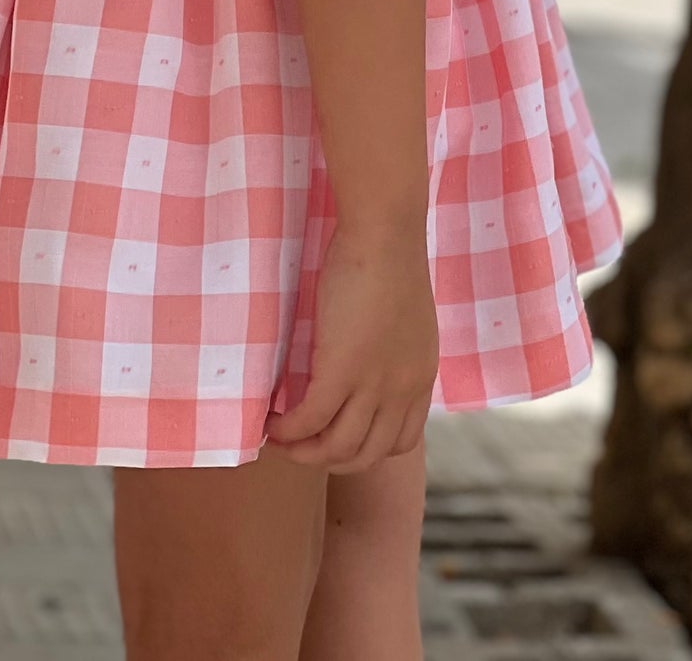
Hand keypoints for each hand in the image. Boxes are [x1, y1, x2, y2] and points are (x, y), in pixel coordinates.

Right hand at [265, 223, 438, 472]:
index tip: (335, 436)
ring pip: (337, 448)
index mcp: (420, 378)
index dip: (365, 449)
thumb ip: (394, 352)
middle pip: (366, 456)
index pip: (400, 443)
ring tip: (280, 438)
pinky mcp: (341, 371)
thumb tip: (367, 364)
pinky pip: (309, 421)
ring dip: (304, 452)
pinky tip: (271, 421)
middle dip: (329, 459)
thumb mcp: (406, 321)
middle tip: (299, 446)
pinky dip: (287, 429)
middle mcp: (402, 391)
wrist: (384, 232)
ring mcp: (374, 385)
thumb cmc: (389, 259)